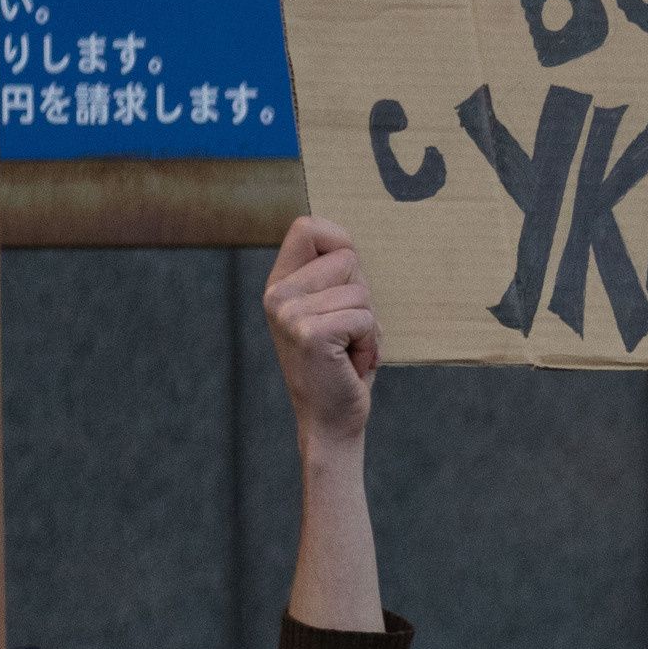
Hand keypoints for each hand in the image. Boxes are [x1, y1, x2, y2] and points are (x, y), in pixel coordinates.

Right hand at [264, 215, 380, 448]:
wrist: (330, 422)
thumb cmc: (340, 365)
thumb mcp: (333, 311)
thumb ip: (335, 277)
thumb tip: (349, 243)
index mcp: (280, 284)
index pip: (308, 227)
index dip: (340, 242)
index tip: (349, 277)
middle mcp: (277, 295)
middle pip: (346, 257)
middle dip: (362, 296)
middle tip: (348, 332)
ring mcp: (289, 313)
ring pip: (361, 292)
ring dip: (369, 326)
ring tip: (349, 350)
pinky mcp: (311, 333)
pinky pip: (366, 318)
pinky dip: (370, 343)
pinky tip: (351, 363)